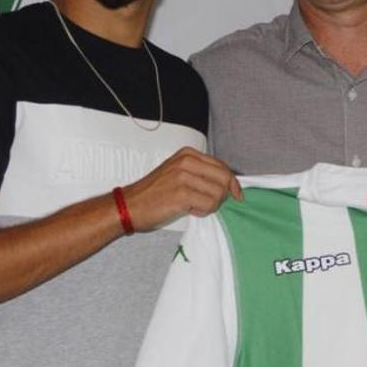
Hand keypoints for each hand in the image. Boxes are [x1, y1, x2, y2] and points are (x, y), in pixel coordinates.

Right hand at [120, 147, 242, 231]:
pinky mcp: (182, 194)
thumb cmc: (154, 192)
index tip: (235, 195)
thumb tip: (228, 184)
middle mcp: (186, 161)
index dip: (232, 183)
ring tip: (195, 207)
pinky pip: (209, 205)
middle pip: (224, 178)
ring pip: (219, 193)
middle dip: (224, 195)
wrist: (130, 205)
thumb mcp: (177, 172)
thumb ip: (200, 173)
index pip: (222, 166)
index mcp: (187, 154)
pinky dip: (204, 211)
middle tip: (210, 204)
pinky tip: (190, 211)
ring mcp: (184, 176)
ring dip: (211, 205)